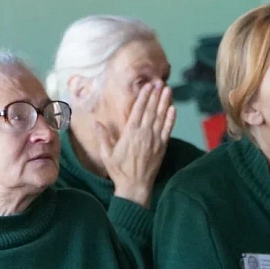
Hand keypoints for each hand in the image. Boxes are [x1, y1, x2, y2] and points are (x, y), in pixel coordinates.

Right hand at [94, 81, 175, 207]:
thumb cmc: (119, 170)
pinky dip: (171, 119)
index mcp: (130, 133)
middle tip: (160, 82)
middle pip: (151, 110)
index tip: (148, 85)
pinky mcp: (162, 147)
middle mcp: (144, 134)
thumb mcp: (106, 154)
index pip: (138, 110)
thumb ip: (103, 137)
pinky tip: (173, 109)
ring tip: (168, 90)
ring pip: (161, 117)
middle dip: (156, 95)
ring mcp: (155, 140)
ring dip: (165, 102)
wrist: (135, 186)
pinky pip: (167, 130)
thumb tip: (96, 123)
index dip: (144, 96)